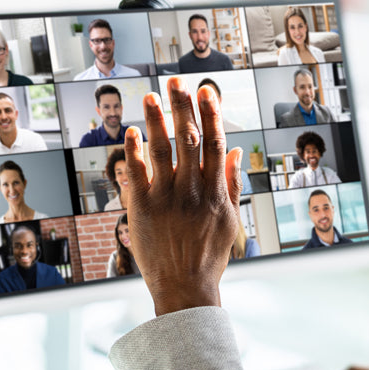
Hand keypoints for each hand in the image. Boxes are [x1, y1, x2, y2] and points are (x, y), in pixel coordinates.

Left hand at [124, 79, 242, 314]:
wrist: (184, 288)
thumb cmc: (209, 256)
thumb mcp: (231, 221)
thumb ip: (232, 184)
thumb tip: (235, 152)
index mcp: (215, 193)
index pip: (215, 144)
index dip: (211, 115)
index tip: (206, 92)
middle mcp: (191, 191)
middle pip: (188, 139)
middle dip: (183, 107)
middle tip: (177, 81)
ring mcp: (165, 199)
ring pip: (161, 150)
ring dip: (157, 120)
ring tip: (152, 96)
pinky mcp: (142, 209)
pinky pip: (136, 173)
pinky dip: (134, 151)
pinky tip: (133, 131)